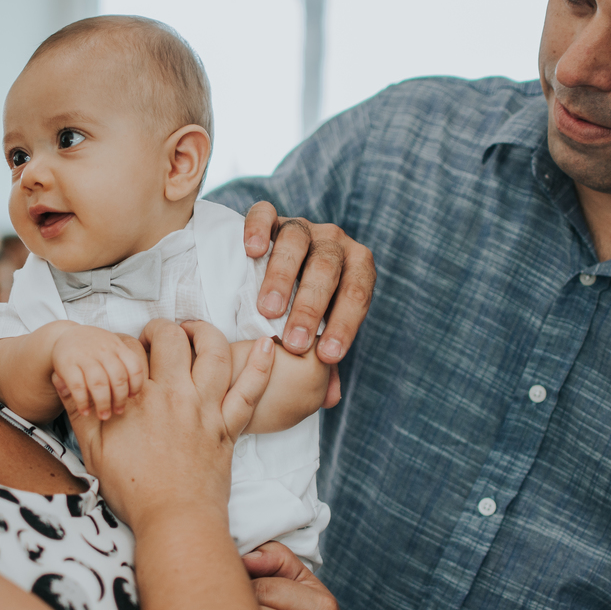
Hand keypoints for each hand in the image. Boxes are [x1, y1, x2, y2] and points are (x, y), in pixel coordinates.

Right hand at [51, 325, 146, 419]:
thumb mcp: (113, 348)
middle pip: (118, 378)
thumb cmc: (94, 347)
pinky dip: (82, 402)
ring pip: (99, 383)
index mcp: (118, 347)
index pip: (135, 367)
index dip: (136, 385)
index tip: (132, 397)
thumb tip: (137, 392)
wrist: (64, 335)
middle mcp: (103, 350)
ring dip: (103, 403)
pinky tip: (86, 411)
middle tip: (118, 411)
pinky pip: (78, 386)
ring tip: (104, 415)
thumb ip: (126, 364)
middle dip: (120, 398)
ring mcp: (85, 356)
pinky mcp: (67, 364)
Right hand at [56, 320, 274, 527]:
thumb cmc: (133, 491)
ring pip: (214, 352)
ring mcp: (206, 408)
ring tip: (195, 331)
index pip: (131, 349)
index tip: (126, 353)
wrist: (175, 520)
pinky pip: (249, 390)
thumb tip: (64, 379)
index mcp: (140, 398)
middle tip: (156, 338)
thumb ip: (79, 410)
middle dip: (162, 329)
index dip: (125, 344)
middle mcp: (176, 394)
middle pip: (173, 338)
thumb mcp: (94, 450)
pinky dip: (260, 366)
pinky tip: (265, 347)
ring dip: (205, 333)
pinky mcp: (228, 426)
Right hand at [243, 201, 375, 403]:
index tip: (327, 356)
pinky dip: (260, 228)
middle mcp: (333, 242)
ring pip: (296, 242)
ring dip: (282, 277)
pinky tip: (252, 251)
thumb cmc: (306, 311)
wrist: (281, 272)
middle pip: (327, 267)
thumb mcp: (320, 332)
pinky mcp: (270, 217)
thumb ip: (323, 361)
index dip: (345, 325)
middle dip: (311, 307)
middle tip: (293, 341)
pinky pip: (264, 213)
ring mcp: (302, 226)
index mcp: (357, 267)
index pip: (357, 293)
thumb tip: (331, 397)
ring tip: (267, 310)